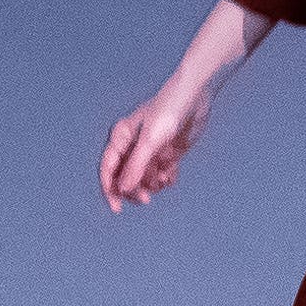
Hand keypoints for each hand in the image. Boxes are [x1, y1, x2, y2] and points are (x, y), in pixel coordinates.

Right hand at [101, 81, 212, 210]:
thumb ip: (136, 166)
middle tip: (146, 199)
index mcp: (121, 138)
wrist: (196, 97)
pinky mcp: (166, 153)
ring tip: (164, 179)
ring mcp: (150, 150)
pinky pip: (160, 175)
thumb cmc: (169, 111)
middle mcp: (132, 145)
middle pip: (125, 178)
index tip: (117, 208)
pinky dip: (164, 180)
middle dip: (134, 190)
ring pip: (143, 179)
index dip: (109, 190)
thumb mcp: (151, 141)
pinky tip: (171, 176)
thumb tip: (123, 189)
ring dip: (151, 185)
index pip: (108, 169)